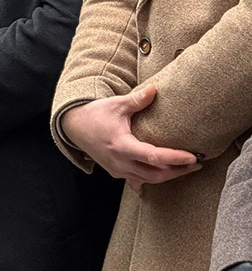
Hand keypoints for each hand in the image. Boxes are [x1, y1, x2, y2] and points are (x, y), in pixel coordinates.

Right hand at [60, 85, 200, 190]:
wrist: (74, 126)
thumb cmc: (95, 114)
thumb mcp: (116, 105)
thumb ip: (137, 100)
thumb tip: (155, 89)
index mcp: (121, 145)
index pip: (154, 156)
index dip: (175, 159)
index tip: (193, 157)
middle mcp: (120, 162)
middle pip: (155, 174)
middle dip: (178, 171)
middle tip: (195, 164)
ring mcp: (117, 169)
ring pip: (149, 180)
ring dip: (168, 176)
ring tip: (185, 169)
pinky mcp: (116, 172)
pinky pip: (138, 181)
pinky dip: (152, 180)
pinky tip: (163, 177)